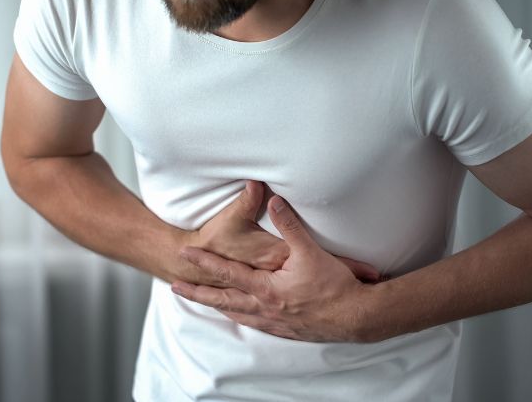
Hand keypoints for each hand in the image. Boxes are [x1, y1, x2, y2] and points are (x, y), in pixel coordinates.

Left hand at [171, 195, 387, 342]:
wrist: (355, 318)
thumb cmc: (334, 287)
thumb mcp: (310, 252)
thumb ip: (289, 225)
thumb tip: (274, 200)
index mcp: (266, 289)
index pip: (227, 273)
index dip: (204, 262)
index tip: (185, 254)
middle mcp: (264, 308)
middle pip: (223, 299)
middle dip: (198, 292)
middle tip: (176, 287)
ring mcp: (273, 322)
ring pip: (236, 314)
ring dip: (217, 306)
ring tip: (202, 301)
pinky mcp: (285, 330)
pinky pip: (254, 324)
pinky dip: (240, 318)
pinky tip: (241, 317)